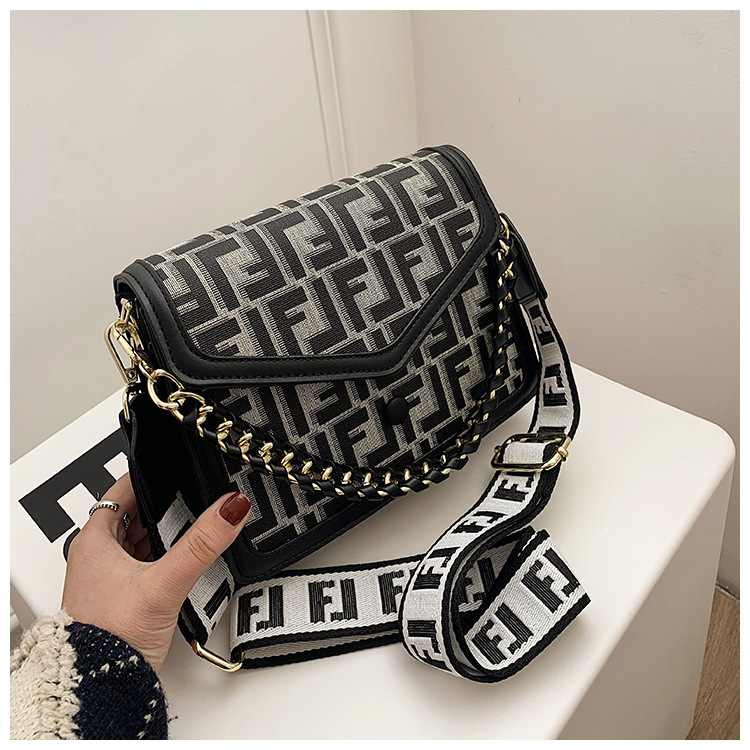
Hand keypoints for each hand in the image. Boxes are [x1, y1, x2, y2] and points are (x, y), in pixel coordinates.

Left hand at [61, 473, 250, 672]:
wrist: (100, 687)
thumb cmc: (109, 637)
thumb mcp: (164, 581)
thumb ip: (202, 544)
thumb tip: (231, 508)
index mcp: (94, 541)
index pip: (121, 491)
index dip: (148, 477)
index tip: (172, 468)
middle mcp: (96, 557)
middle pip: (134, 517)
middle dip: (164, 509)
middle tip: (193, 501)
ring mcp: (108, 580)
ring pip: (140, 543)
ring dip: (164, 537)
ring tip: (192, 533)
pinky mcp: (122, 601)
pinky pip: (146, 568)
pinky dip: (164, 562)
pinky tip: (182, 568)